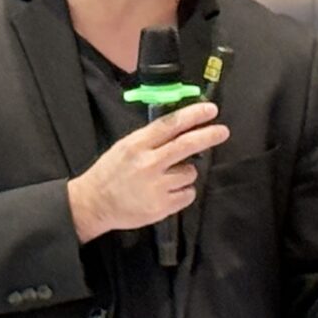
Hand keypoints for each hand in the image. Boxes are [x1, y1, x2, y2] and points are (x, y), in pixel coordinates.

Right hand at [67, 102, 228, 242]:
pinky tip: (169, 191)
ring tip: (170, 177)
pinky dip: (184, 191)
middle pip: (187, 145)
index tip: (210, 110)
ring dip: (186, 172)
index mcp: (137, 145)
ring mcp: (156, 186)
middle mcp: (148, 164)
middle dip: (208, 136)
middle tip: (222, 131)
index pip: (170, 125)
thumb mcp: (125, 147)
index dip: (193, 115)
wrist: (94, 203)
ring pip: (190, 172)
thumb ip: (151, 139)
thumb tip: (181, 128)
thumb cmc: (110, 173)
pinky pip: (188, 194)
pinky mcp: (162, 207)